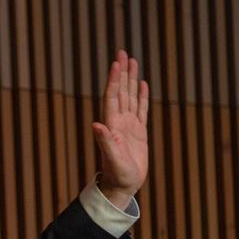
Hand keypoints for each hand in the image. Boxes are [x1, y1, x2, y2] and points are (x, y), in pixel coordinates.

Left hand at [92, 50, 149, 208]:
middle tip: (122, 52)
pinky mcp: (138, 133)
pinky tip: (142, 84)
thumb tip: (96, 125)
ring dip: (130, 79)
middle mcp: (118, 122)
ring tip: (132, 61)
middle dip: (121, 72)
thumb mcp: (112, 159)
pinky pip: (141, 110)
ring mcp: (128, 126)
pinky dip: (141, 96)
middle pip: (120, 91)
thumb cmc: (117, 175)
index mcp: (112, 125)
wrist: (122, 186)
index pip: (113, 97)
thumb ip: (105, 142)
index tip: (116, 63)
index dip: (114, 80)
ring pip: (130, 97)